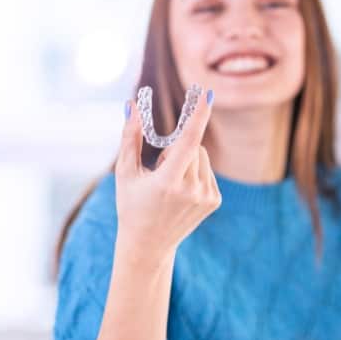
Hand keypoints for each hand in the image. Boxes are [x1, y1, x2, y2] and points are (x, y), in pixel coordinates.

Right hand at [113, 86, 219, 261]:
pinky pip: (208, 170)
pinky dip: (195, 172)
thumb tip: (131, 105)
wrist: (148, 245)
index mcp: (168, 183)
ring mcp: (206, 197)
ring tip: (170, 183)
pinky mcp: (215, 200)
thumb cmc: (131, 205)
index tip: (207, 94)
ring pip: (203, 156)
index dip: (198, 116)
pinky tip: (181, 191)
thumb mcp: (125, 172)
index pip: (189, 141)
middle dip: (178, 148)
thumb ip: (130, 137)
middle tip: (160, 169)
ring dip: (188, 159)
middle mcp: (192, 190)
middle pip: (194, 146)